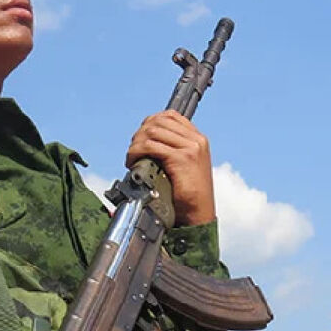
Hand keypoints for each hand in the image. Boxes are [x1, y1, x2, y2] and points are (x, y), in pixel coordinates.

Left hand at [125, 110, 215, 225]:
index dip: (150, 122)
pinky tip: (132, 162)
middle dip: (140, 134)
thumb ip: (175, 150)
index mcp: (199, 139)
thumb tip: (148, 141)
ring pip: (153, 132)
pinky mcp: (181, 159)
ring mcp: (190, 148)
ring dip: (136, 143)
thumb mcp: (187, 166)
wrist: (199, 215)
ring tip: (131, 157)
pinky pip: (151, 147)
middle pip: (159, 122)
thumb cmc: (190, 195)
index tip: (140, 136)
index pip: (170, 116)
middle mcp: (196, 140)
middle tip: (133, 150)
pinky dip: (137, 152)